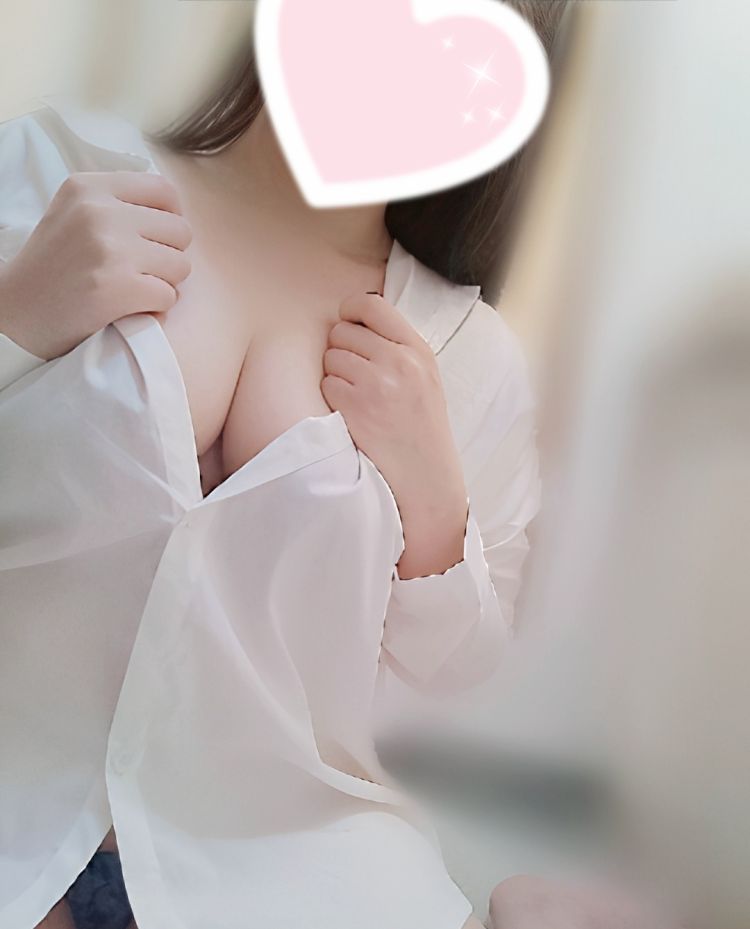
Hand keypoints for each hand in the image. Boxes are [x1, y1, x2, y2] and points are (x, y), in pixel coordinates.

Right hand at [0, 171, 191, 359]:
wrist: (17, 314)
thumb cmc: (52, 268)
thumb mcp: (74, 214)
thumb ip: (118, 205)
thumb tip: (175, 212)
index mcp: (89, 188)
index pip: (163, 190)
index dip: (172, 217)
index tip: (159, 238)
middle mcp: (100, 212)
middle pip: (180, 230)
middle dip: (169, 255)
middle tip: (141, 270)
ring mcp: (111, 249)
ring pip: (181, 265)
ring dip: (165, 284)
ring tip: (134, 289)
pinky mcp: (119, 287)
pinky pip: (169, 297)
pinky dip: (156, 309)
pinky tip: (130, 308)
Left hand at [321, 291, 468, 576]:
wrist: (426, 476)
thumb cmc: (422, 428)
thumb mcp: (425, 378)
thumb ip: (398, 348)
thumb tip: (356, 320)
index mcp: (418, 350)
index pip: (373, 305)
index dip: (350, 310)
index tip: (345, 321)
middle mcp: (399, 361)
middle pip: (343, 331)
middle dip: (341, 349)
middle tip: (354, 375)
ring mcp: (377, 383)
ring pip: (331, 357)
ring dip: (334, 374)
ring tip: (355, 396)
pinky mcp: (356, 406)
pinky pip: (326, 384)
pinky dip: (332, 397)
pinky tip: (350, 413)